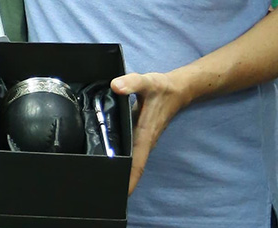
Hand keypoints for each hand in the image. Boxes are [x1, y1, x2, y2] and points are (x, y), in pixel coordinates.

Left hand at [110, 71, 192, 194]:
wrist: (177, 89)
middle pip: (133, 167)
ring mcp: (143, 139)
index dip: (129, 179)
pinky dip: (122, 158)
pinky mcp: (141, 134)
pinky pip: (131, 151)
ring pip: (132, 160)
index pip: (137, 162)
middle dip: (120, 180)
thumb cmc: (161, 88)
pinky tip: (108, 160)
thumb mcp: (147, 82)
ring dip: (121, 171)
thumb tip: (115, 86)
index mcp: (145, 134)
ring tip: (101, 180)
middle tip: (100, 189)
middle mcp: (145, 141)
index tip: (121, 194)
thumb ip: (131, 83)